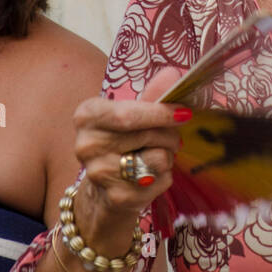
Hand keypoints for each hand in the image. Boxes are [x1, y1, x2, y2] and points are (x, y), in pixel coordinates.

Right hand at [71, 67, 187, 255]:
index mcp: (87, 115)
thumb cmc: (122, 143)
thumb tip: (174, 74)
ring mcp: (99, 174)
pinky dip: (165, 177)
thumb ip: (153, 95)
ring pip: (158, 158)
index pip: (129, 115)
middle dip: (170, 134)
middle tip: (173, 137)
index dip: (161, 114)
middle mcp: (86, 145)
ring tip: (156, 155)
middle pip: (148, 135)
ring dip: (168, 156)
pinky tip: (151, 175)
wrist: (104, 189)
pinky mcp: (117, 198)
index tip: (185, 113)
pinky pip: (160, 181)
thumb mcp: (131, 113)